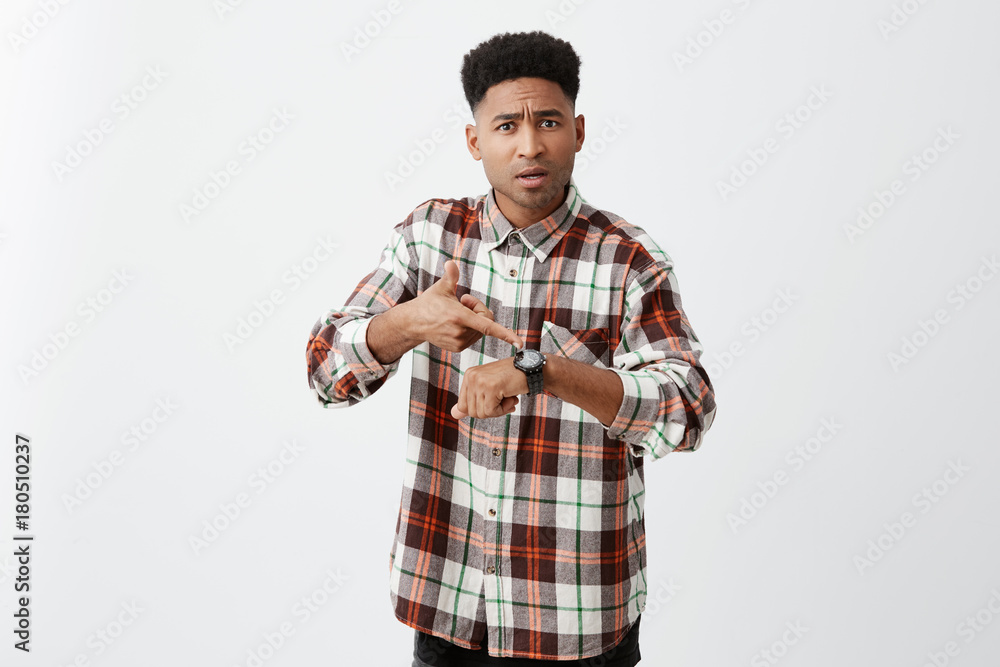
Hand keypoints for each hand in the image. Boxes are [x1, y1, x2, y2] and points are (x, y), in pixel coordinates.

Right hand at [406, 260, 523, 351]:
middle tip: (464, 301)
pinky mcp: (457, 348)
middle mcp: (461, 332)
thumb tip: (451, 263)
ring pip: (480, 330)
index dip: (506, 334)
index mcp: (460, 317)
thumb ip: (450, 275)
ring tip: (457, 313)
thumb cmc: (428, 304)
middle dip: (479, 310)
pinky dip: (469, 329)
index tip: (519, 343)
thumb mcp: (441, 288)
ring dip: (474, 320)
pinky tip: (455, 323)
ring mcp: (459, 342)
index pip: (488, 326)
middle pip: (486, 321)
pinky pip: (473, 337)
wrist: (413, 323)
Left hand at [451, 357, 529, 419]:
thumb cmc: (512, 379)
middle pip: (472, 412)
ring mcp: (480, 381)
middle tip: (504, 399)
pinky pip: (492, 411)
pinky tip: (511, 397)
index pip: (464, 407)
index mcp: (469, 376)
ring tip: (508, 397)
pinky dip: (504, 409)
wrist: (531, 369)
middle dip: (490, 411)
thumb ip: (472, 402)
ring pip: (482, 413)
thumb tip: (453, 415)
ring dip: (499, 410)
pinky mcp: (490, 387)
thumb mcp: (489, 390)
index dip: (481, 409)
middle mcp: (471, 376)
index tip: (494, 400)